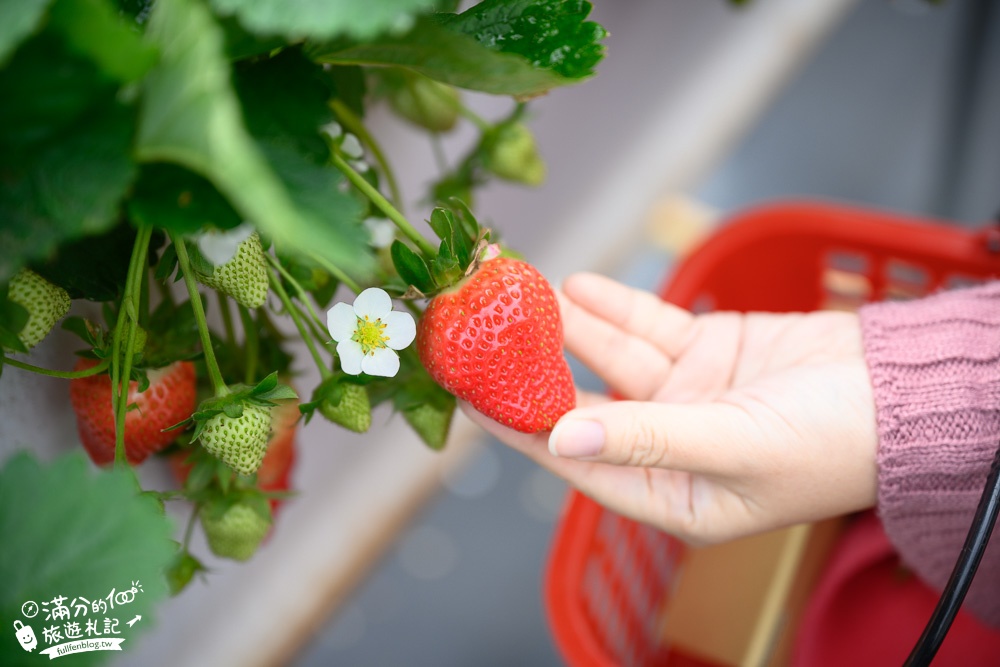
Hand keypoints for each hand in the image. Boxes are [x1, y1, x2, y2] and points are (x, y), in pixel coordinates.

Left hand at [461, 272, 877, 544]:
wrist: (908, 389)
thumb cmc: (837, 442)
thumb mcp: (735, 446)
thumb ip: (645, 439)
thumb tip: (563, 438)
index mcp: (673, 494)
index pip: (579, 459)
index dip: (522, 426)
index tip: (472, 396)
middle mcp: (669, 445)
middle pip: (586, 401)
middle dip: (537, 366)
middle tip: (482, 332)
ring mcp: (685, 394)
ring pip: (611, 356)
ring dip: (568, 326)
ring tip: (520, 292)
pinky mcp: (705, 351)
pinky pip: (648, 327)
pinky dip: (615, 307)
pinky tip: (575, 286)